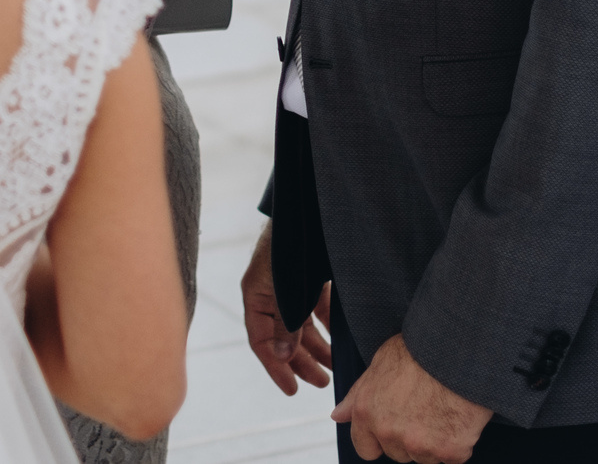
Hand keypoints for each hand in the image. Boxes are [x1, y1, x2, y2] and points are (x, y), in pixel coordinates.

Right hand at [241, 226, 331, 394]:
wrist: (308, 207)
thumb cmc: (290, 245)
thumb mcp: (286, 288)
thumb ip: (284, 323)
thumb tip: (282, 357)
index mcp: (256, 296)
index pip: (261, 342)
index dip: (276, 367)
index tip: (292, 390)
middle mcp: (271, 294)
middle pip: (284, 338)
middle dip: (302, 362)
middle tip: (322, 383)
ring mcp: (290, 286)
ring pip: (302, 325)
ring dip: (317, 346)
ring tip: (334, 367)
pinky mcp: (309, 277)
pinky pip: (317, 309)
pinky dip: (327, 324)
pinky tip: (340, 338)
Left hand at [332, 334, 490, 462]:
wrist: (459, 346)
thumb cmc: (420, 348)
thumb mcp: (380, 363)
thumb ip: (358, 394)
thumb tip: (338, 416)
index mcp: (366, 412)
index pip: (366, 448)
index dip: (381, 438)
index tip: (396, 425)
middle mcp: (388, 432)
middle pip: (398, 453)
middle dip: (410, 438)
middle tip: (427, 408)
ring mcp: (419, 445)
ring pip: (426, 458)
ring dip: (436, 442)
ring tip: (445, 407)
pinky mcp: (449, 451)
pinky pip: (453, 458)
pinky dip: (460, 442)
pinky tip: (461, 415)